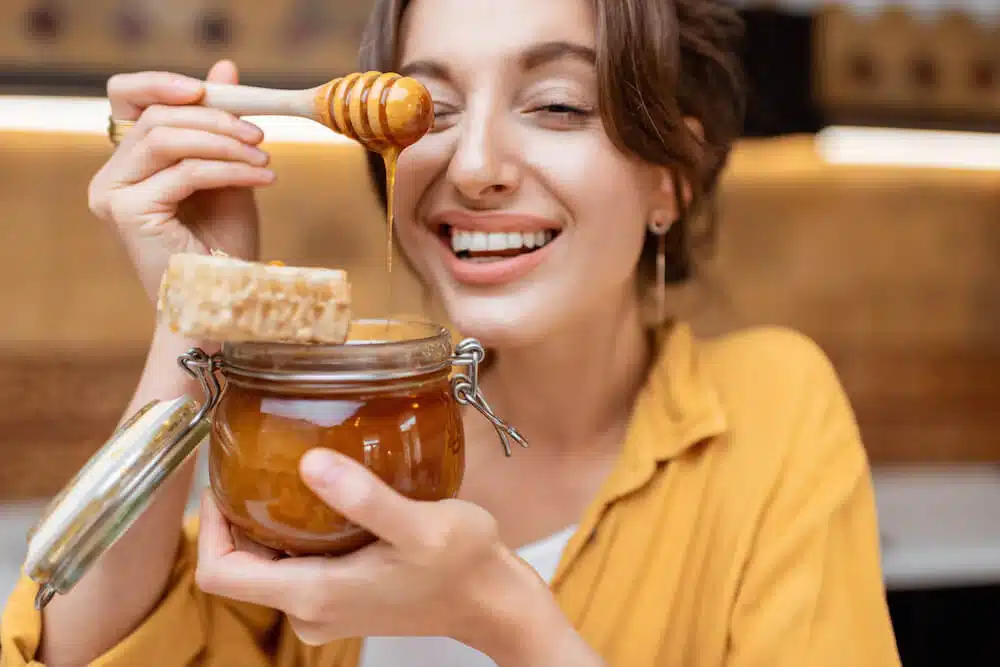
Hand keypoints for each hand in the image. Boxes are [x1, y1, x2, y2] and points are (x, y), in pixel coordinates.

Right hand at [88, 60, 271, 301]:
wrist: (224, 303)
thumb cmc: (223, 247)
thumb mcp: (227, 173)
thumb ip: (220, 126)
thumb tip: (224, 68)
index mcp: (130, 165)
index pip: (128, 100)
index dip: (162, 83)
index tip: (210, 87)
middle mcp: (112, 177)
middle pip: (154, 117)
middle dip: (214, 118)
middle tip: (259, 135)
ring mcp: (115, 195)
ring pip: (166, 139)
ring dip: (225, 142)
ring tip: (265, 160)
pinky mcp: (129, 212)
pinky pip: (186, 172)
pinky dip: (230, 170)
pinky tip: (263, 179)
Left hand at [195, 449, 602, 665]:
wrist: (493, 602)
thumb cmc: (464, 566)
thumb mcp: (419, 525)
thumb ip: (363, 498)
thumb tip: (310, 463)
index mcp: (315, 594)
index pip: (219, 573)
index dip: (207, 526)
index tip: (222, 481)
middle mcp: (311, 610)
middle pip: (240, 565)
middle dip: (236, 516)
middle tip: (253, 462)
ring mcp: (326, 608)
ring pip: (268, 564)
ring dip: (267, 522)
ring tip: (285, 472)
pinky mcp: (343, 598)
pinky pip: (296, 565)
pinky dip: (295, 532)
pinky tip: (322, 497)